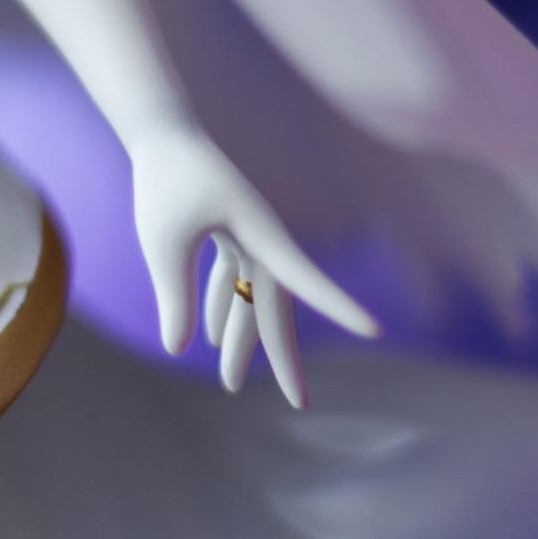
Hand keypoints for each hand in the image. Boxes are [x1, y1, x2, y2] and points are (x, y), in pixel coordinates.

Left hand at [129, 126, 378, 405]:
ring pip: (253, 298)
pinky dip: (221, 307)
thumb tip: (180, 350)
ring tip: (230, 383)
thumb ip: (174, 295)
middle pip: (279, 307)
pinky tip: (209, 338)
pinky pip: (235, 279)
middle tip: (298, 404)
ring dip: (242, 338)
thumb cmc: (164, 182)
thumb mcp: (163, 243)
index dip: (339, 306)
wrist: (162, 134)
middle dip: (282, 357)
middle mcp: (265, 238)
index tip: (374, 330)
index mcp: (262, 234)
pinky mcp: (232, 233)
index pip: (305, 279)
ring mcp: (251, 236)